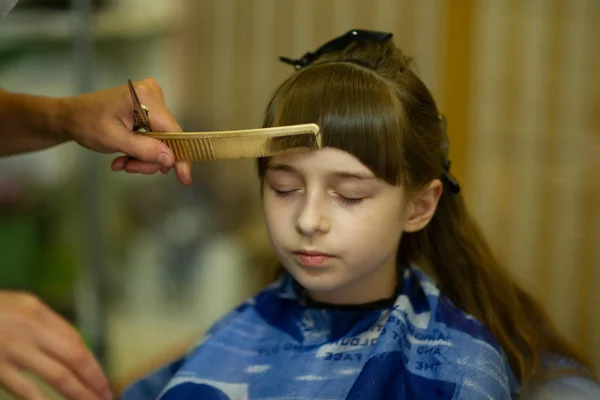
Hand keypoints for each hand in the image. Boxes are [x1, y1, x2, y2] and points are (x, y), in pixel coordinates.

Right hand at [0, 291, 111, 399]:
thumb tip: (78, 348)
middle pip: (72, 361)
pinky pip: (24, 391)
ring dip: (76, 395)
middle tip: (106, 398)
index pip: (76, 343)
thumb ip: (50, 325)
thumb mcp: (23, 306)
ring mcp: (11, 352)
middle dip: (92, 383)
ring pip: (55, 378)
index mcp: (37, 313)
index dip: (93, 365)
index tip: (104, 382)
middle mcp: (29, 330)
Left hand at [61, 78, 190, 184]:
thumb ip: (143, 149)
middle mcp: (154, 94)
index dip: (179, 157)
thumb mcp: (113, 139)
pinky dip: (142, 150)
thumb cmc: (86, 123)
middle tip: (128, 167)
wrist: (71, 115)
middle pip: (167, 138)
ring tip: (122, 162)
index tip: (184, 179)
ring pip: (161, 141)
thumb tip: (170, 159)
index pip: (172, 131)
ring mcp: (153, 101)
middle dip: (149, 159)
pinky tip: (125, 156)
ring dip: (143, 157)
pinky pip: (155, 136)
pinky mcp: (150, 108)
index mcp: (145, 97)